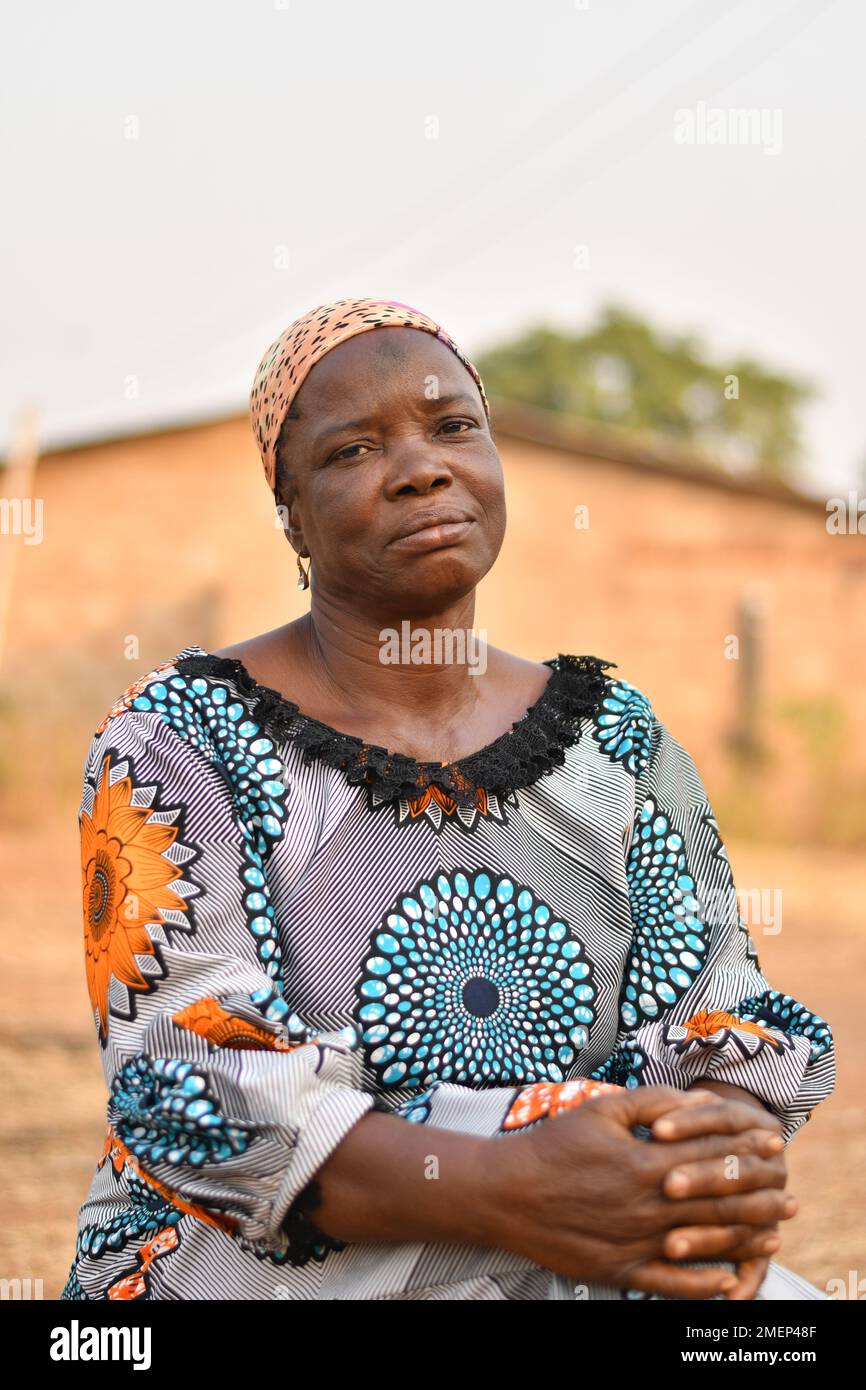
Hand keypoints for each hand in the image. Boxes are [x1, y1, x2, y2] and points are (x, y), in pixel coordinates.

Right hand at [491, 1085, 792, 1298]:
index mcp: (646, 1162)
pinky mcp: (621, 1270)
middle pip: (718, 1201)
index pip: (712, 1156)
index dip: (747, 1151)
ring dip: (743, 1239)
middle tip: (787, 1192)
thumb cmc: (554, 1146)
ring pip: (703, 1243)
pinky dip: (704, 1285)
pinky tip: (727, 1280)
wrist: (506, 1193)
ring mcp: (636, 1242)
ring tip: (771, 1234)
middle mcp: (648, 1205)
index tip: (773, 1147)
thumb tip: (702, 1102)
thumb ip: (655, 1102)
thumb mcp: (602, 1109)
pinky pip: (672, 1284)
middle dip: (758, 1196)